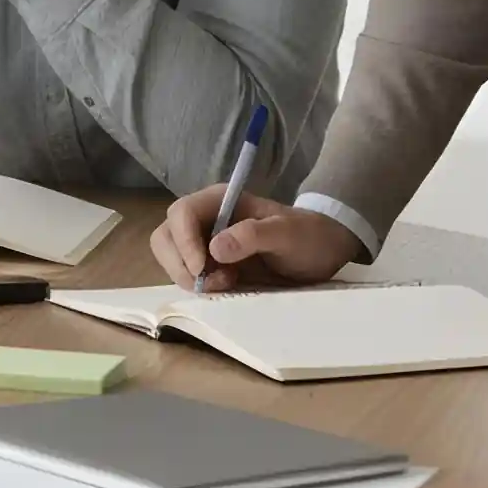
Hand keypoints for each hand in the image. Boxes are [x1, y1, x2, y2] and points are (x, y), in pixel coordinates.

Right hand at [151, 186, 361, 292]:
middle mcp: (204, 219)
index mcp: (219, 201)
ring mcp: (203, 241)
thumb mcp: (288, 233)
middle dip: (179, 263)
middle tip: (210, 282)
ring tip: (225, 283)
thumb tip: (215, 248)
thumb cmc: (307, 236)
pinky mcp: (208, 263)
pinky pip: (186, 274)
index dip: (184, 242)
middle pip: (165, 236)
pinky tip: (227, 286)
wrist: (322, 251)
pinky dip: (197, 285)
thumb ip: (253, 235)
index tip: (202, 269)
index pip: (181, 214)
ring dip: (187, 276)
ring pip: (170, 257)